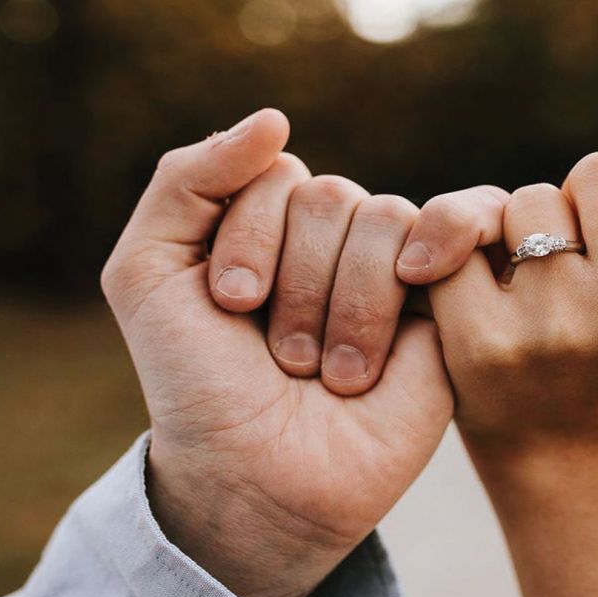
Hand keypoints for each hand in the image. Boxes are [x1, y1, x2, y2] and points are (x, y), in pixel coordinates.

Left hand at [100, 109, 456, 596]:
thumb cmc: (199, 384)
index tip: (228, 309)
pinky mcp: (445, 301)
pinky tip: (403, 315)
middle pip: (328, 195)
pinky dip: (418, 268)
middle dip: (295, 285)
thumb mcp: (147, 273)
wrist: (256, 479)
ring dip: (344, 311)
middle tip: (281, 357)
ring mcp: (391, 266)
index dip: (248, 240)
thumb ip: (187, 179)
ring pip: (383, 219)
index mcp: (265, 220)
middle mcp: (330, 236)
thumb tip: (276, 118)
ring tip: (327, 374)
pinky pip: (450, 231)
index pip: (273, 172)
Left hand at [414, 112, 597, 596]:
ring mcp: (560, 331)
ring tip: (538, 279)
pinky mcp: (484, 344)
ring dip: (525, 224)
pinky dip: (461, 253)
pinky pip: (462, 239)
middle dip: (585, 199)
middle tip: (580, 255)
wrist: (556, 438)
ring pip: (531, 199)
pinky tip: (479, 291)